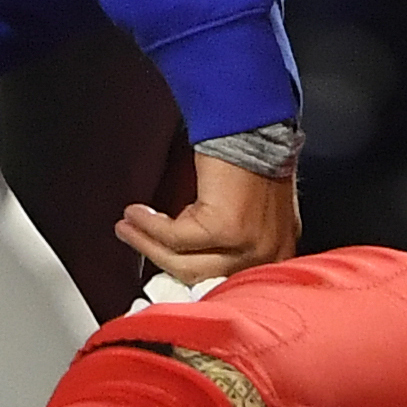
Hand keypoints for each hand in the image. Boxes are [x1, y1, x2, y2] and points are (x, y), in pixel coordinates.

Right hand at [114, 150, 298, 283]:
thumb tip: (184, 258)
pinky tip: (136, 214)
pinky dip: (149, 227)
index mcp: (279, 251)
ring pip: (185, 262)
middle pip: (202, 276)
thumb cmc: (249, 158)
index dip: (189, 280)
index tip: (160, 270)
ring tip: (128, 227)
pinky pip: (174, 237)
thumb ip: (229, 242)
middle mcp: (269, 253)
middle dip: (159, 259)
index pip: (229, 283)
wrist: (252, 123)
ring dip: (148, 243)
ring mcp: (249, 244)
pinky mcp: (225, 228)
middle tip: (134, 241)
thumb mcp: (249, 212)